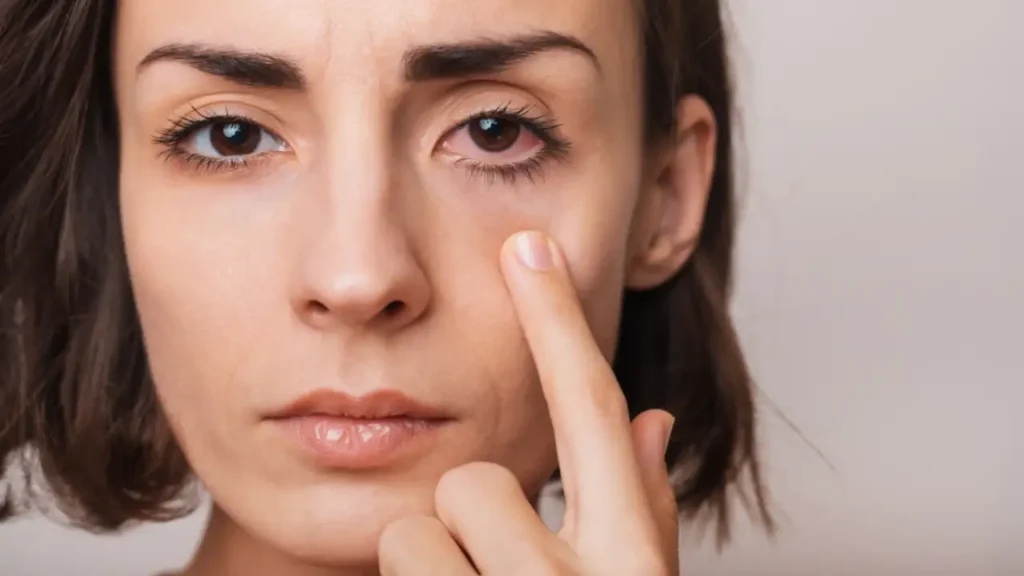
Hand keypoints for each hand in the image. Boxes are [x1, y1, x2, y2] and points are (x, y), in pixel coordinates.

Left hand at [377, 231, 678, 575]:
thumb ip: (645, 507)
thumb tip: (653, 419)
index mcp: (629, 565)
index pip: (591, 414)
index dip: (557, 322)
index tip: (528, 246)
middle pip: (473, 481)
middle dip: (471, 519)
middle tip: (490, 570)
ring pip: (414, 531)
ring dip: (434, 565)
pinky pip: (389, 564)